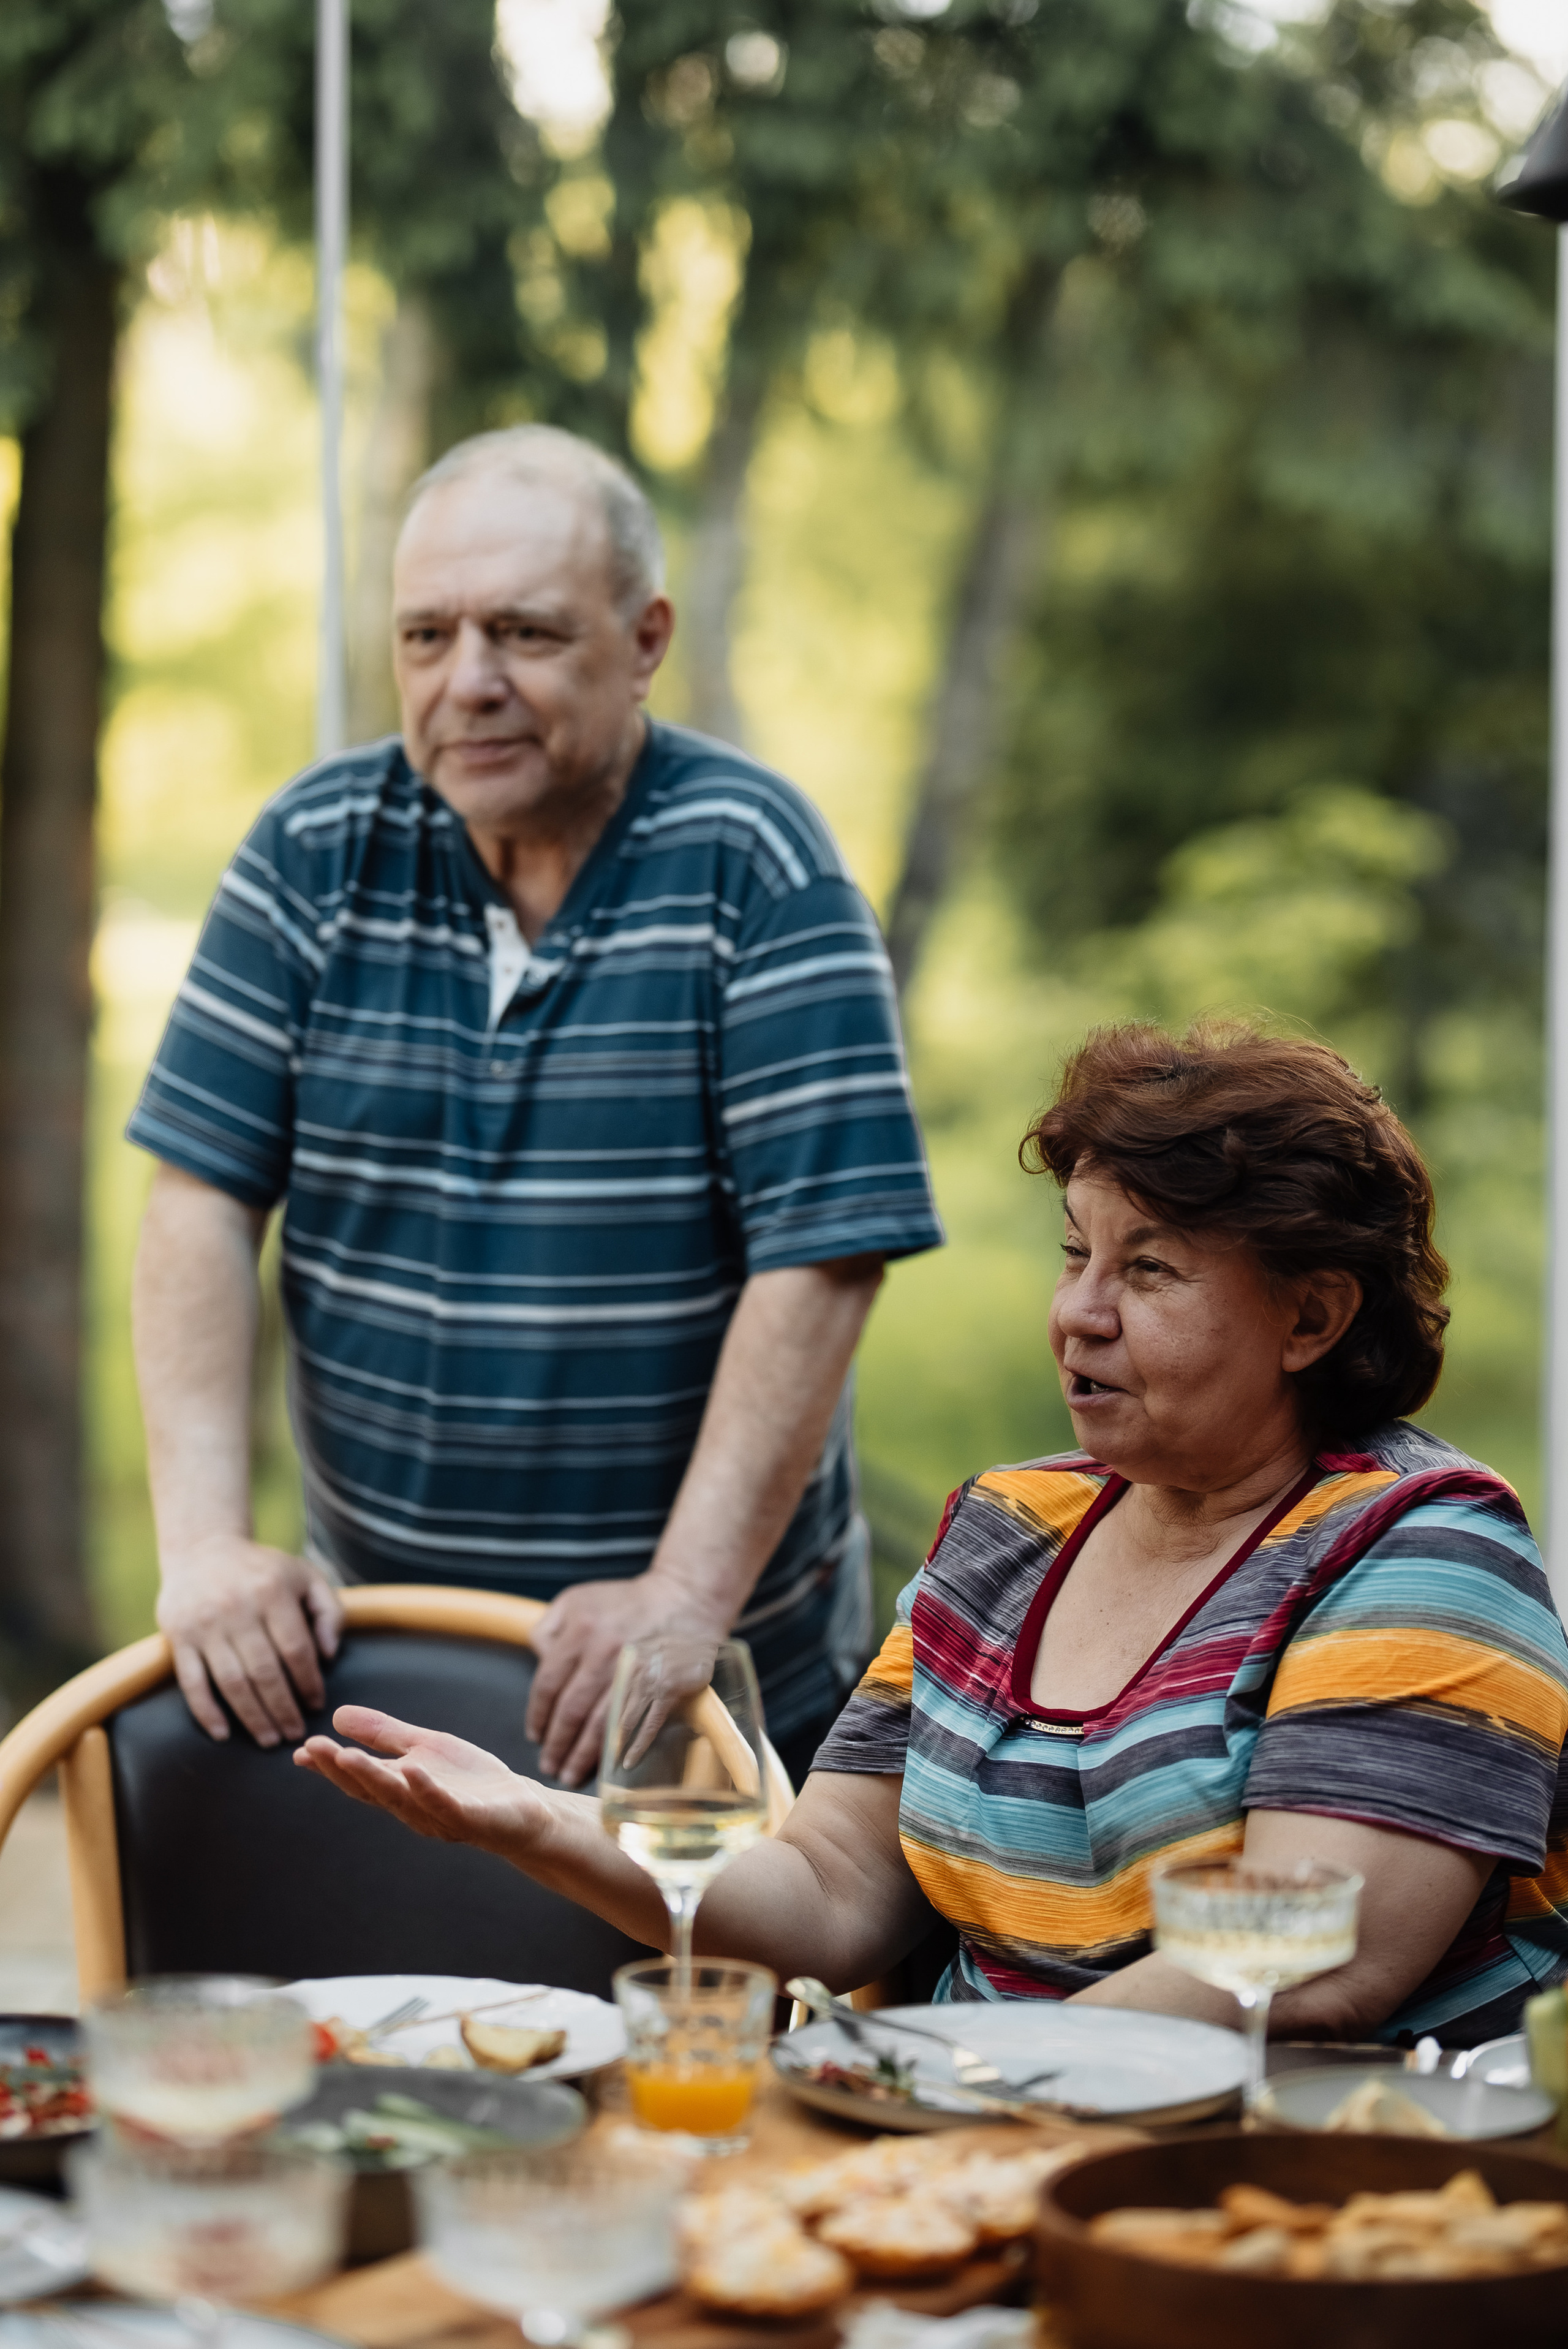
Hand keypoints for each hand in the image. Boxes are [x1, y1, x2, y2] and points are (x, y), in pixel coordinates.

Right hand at [156, 1534, 343, 1748]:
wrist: (203, 1549)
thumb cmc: (263, 1571)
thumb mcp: (305, 1576)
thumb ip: (329, 1612)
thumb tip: (330, 1655)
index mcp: (273, 1592)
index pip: (296, 1650)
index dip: (309, 1682)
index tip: (316, 1704)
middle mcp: (238, 1608)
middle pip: (265, 1672)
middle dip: (283, 1709)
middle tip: (295, 1734)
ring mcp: (205, 1625)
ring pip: (231, 1683)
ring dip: (252, 1717)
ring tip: (269, 1739)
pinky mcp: (178, 1637)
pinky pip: (192, 1682)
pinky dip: (206, 1712)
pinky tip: (223, 1733)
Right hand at [294, 1707, 554, 1858]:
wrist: (523, 1810)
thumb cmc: (470, 1781)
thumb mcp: (423, 1747)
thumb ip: (384, 1734)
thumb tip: (336, 1714)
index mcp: (399, 1789)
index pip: (357, 1779)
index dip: (329, 1766)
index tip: (301, 1751)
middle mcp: (412, 1807)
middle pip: (370, 1789)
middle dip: (340, 1770)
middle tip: (313, 1747)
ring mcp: (440, 1815)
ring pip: (400, 1798)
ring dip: (372, 1777)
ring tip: (345, 1756)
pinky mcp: (471, 1819)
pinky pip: (446, 1804)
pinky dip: (427, 1789)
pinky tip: (412, 1769)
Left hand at [526, 1573, 724, 1788]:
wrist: (684, 1597)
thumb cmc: (624, 1603)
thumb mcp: (575, 1600)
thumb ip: (547, 1630)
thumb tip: (540, 1665)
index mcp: (581, 1630)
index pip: (549, 1683)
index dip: (538, 1715)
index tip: (535, 1736)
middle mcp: (607, 1651)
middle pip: (573, 1710)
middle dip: (557, 1744)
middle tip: (549, 1766)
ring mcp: (638, 1670)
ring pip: (604, 1723)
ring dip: (585, 1755)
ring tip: (572, 1774)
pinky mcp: (667, 1683)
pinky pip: (644, 1724)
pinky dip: (630, 1748)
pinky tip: (618, 1765)